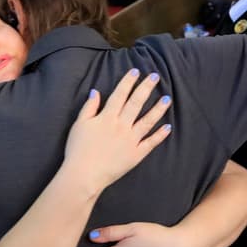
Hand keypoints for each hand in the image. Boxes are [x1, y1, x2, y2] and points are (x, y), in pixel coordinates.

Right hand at [62, 69, 172, 196]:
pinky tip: (168, 127)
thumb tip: (96, 92)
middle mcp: (121, 126)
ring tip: (167, 98)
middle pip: (136, 103)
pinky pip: (150, 143)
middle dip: (146, 88)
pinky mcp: (136, 155)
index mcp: (107, 117)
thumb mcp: (79, 125)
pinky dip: (160, 135)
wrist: (84, 175)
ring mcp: (130, 140)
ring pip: (147, 121)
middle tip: (156, 76)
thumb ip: (89, 107)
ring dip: (158, 109)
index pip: (119, 95)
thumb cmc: (77, 150)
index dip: (128, 82)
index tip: (136, 71)